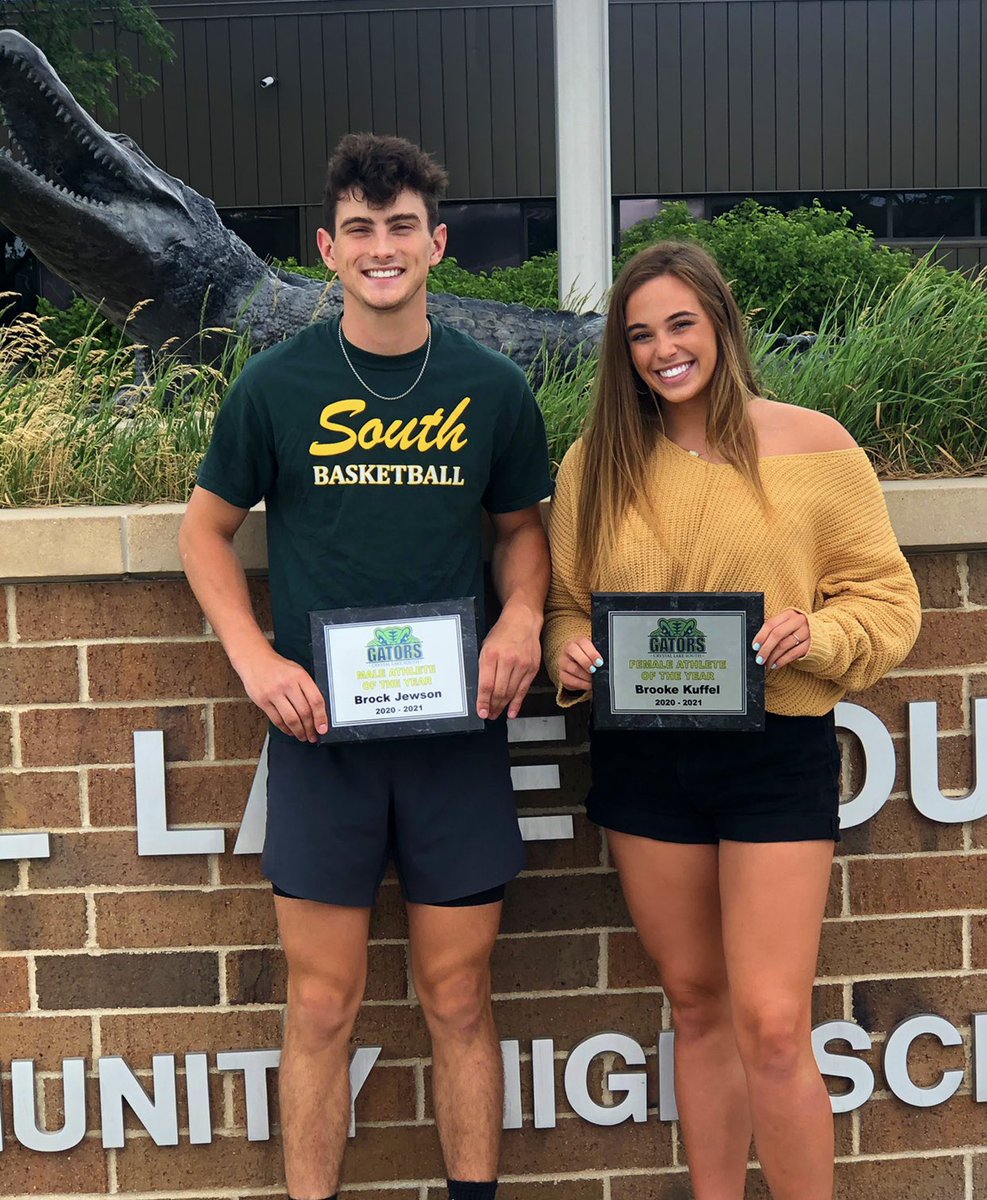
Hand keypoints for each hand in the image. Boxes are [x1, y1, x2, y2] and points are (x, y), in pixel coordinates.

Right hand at [236, 646, 328, 741]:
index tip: (323, 728)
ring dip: (299, 732)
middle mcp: (288, 684)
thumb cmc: (278, 667)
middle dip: (310, 729)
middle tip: (313, 736)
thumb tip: (319, 712)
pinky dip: (285, 729)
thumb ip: (308, 688)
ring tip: (303, 736)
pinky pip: (277, 720)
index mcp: (300, 676)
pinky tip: (290, 731)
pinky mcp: (263, 701)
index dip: (321, 717)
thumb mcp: (297, 671)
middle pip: (304, 712)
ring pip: (291, 719)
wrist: (254, 660)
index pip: (316, 700)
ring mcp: (274, 693)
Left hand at [477, 602, 541, 719]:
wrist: (522, 621)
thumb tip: (482, 691)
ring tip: (496, 714)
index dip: (483, 702)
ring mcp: (522, 665)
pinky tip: (512, 712)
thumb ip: (484, 667)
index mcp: (491, 655)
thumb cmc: (501, 634)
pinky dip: (517, 703)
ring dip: (503, 706)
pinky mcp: (532, 668)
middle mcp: (507, 660)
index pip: (486, 685)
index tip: (481, 712)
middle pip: (499, 691)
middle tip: (488, 715)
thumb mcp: (486, 647)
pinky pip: (523, 690)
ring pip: (511, 693)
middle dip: (492, 706)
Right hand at [558, 636, 603, 692]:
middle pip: (573, 652)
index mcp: (577, 641)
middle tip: (594, 670)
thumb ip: (598, 654)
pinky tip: (588, 684)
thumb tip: (607, 662)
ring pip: (573, 668)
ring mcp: (563, 662)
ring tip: (593, 679)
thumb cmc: (586, 656)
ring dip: (585, 676)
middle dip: (586, 662)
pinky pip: (570, 680)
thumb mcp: (592, 651)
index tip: (599, 662)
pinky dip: (581, 684)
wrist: (573, 663)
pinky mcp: (561, 674)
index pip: (583, 643)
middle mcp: (568, 650)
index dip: (592, 653)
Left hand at [752, 609, 810, 671]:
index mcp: (789, 614)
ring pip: (784, 646)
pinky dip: (782, 661)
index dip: (761, 636)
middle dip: (765, 649)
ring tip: (766, 664)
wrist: (818, 632)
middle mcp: (798, 621)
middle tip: (759, 659)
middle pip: (777, 635)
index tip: (755, 646)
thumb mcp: (786, 622)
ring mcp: (806, 633)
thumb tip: (758, 644)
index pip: (771, 624)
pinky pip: (793, 654)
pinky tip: (776, 665)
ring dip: (772, 657)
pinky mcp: (810, 644)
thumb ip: (774, 628)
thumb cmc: (796, 628)